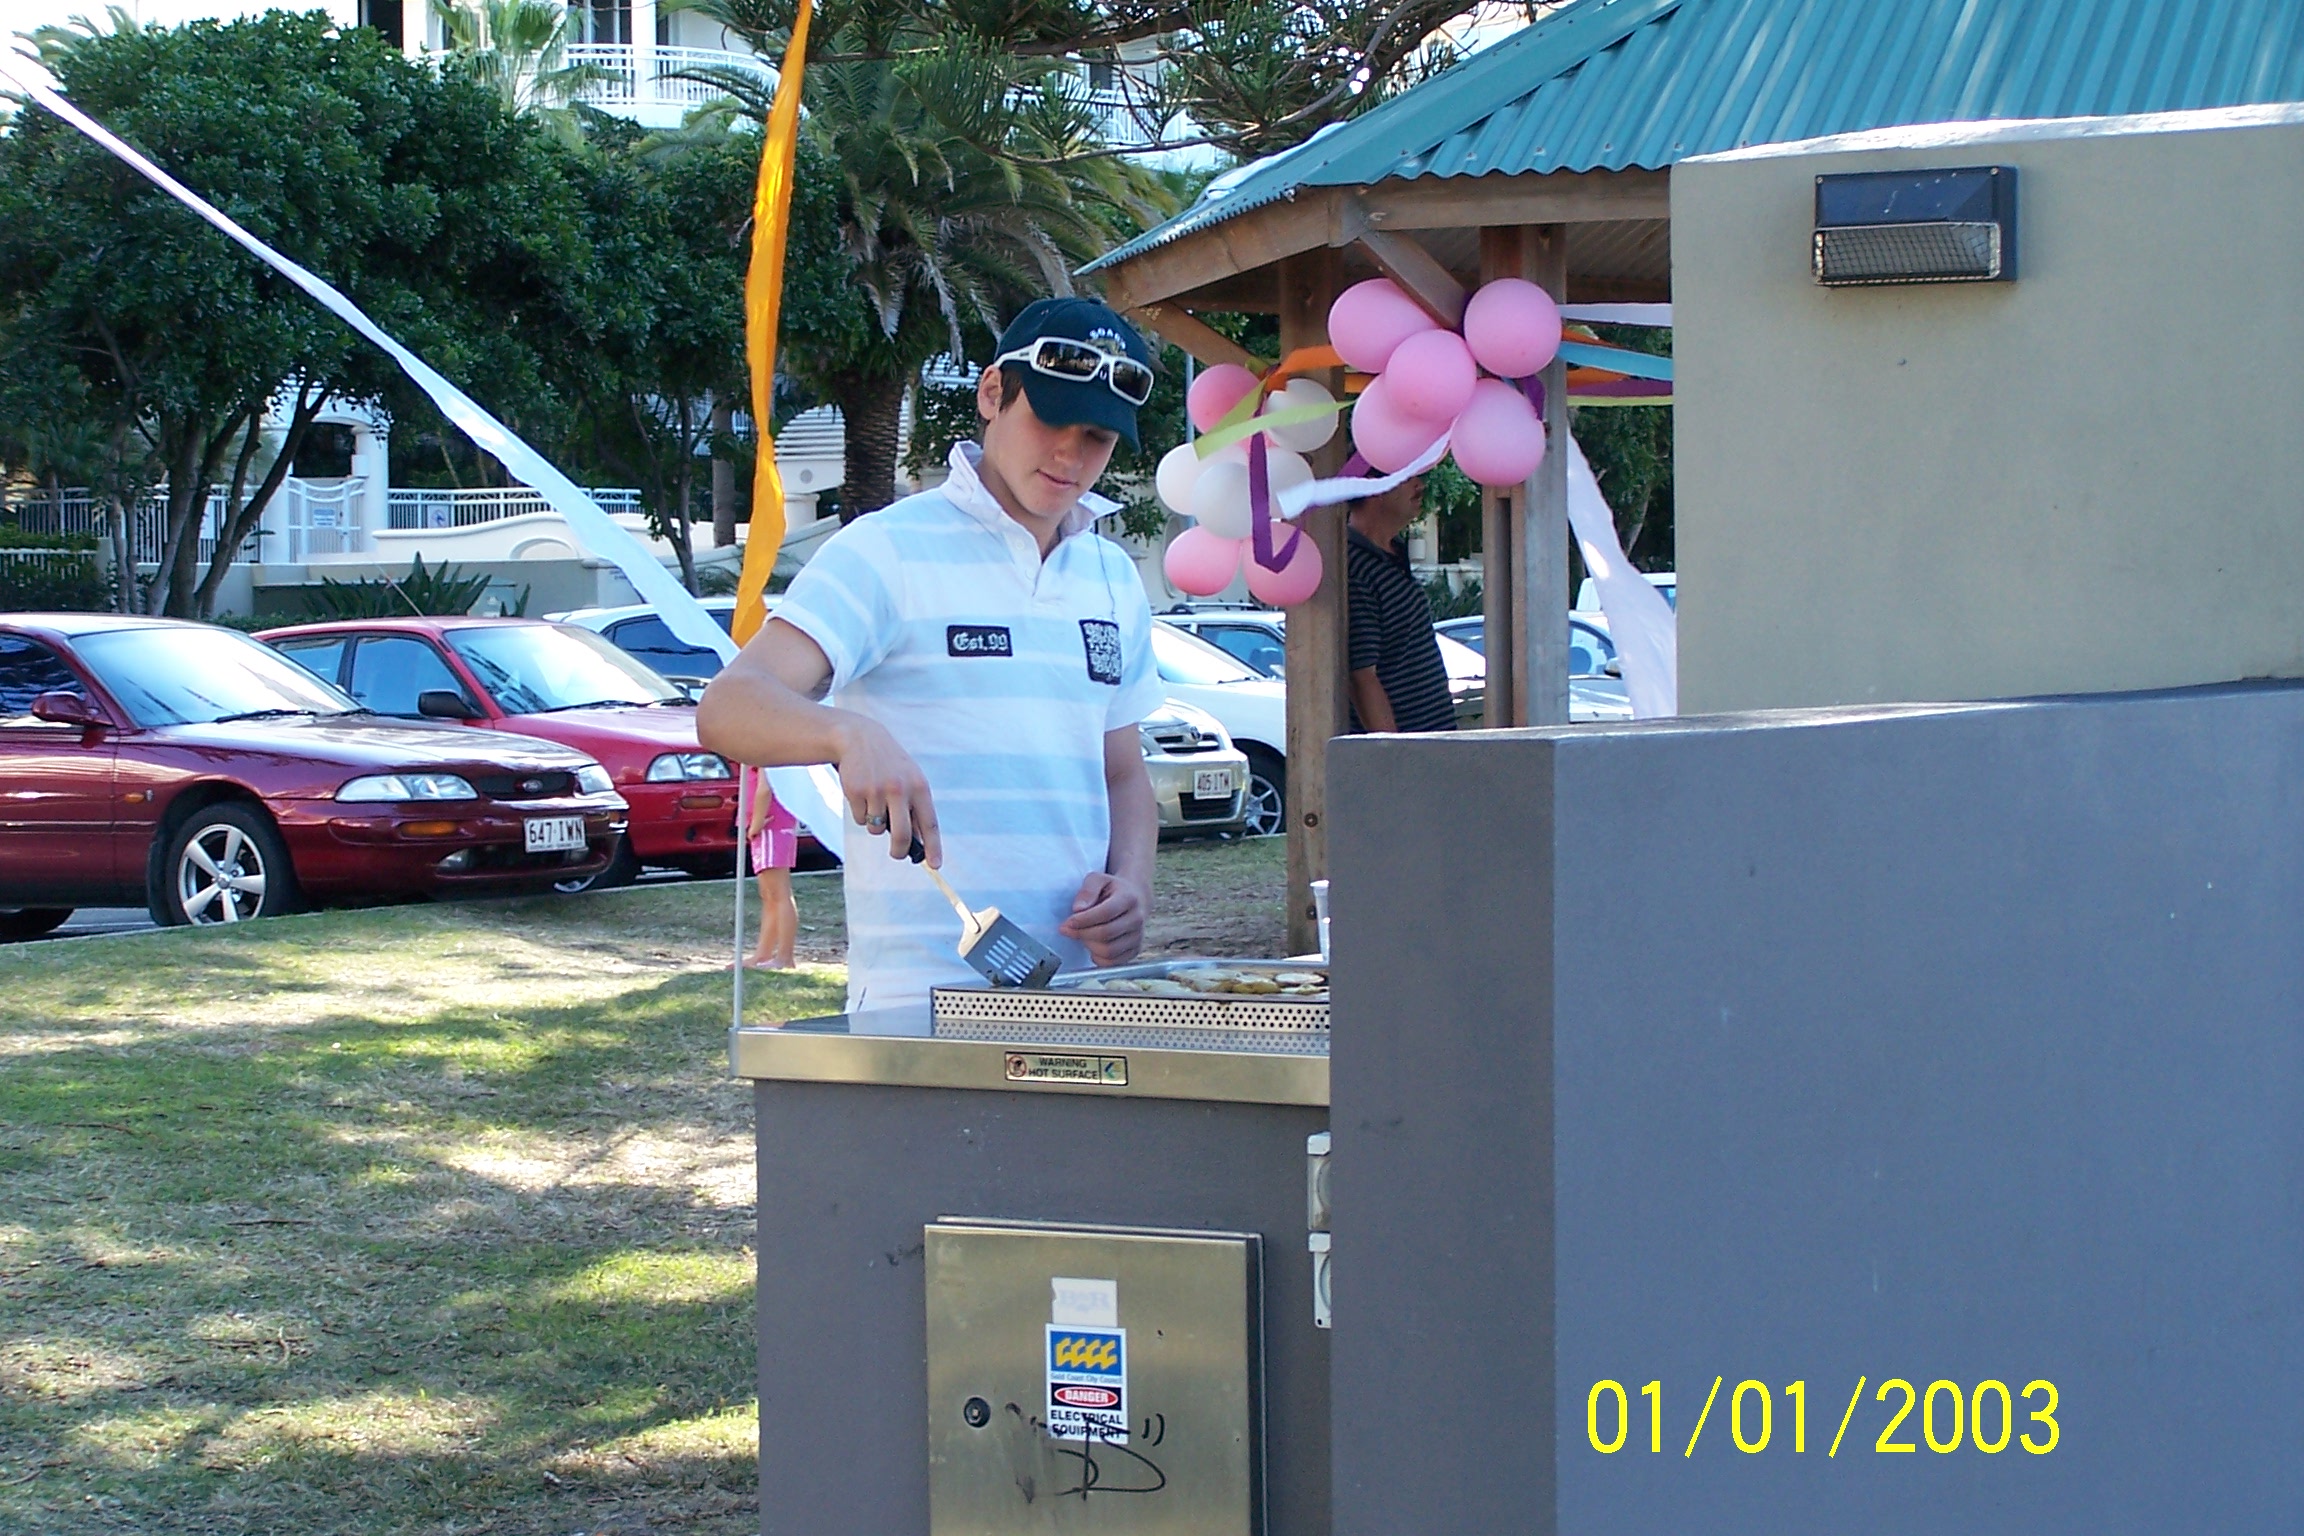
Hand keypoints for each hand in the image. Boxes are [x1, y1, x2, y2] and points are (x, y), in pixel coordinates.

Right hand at [832, 713, 939, 865]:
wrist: (859, 738)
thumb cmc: (890, 765)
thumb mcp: (910, 780)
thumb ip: (915, 809)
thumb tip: (918, 843)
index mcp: (919, 787)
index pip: (929, 823)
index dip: (933, 847)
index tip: (935, 865)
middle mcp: (900, 789)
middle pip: (902, 835)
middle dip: (900, 851)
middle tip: (898, 854)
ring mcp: (877, 791)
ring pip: (877, 829)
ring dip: (876, 825)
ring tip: (875, 802)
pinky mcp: (856, 792)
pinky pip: (860, 820)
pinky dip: (861, 814)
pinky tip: (862, 794)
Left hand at [1059, 872, 1147, 966]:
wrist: (1134, 899)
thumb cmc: (1112, 889)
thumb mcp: (1097, 880)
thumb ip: (1087, 891)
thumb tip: (1078, 909)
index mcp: (1129, 898)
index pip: (1105, 913)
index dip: (1082, 920)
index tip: (1067, 922)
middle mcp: (1137, 919)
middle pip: (1105, 934)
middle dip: (1081, 933)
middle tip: (1067, 929)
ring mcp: (1138, 937)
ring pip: (1108, 951)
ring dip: (1088, 945)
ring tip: (1082, 934)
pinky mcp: (1135, 951)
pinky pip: (1112, 962)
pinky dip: (1097, 957)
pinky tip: (1092, 945)